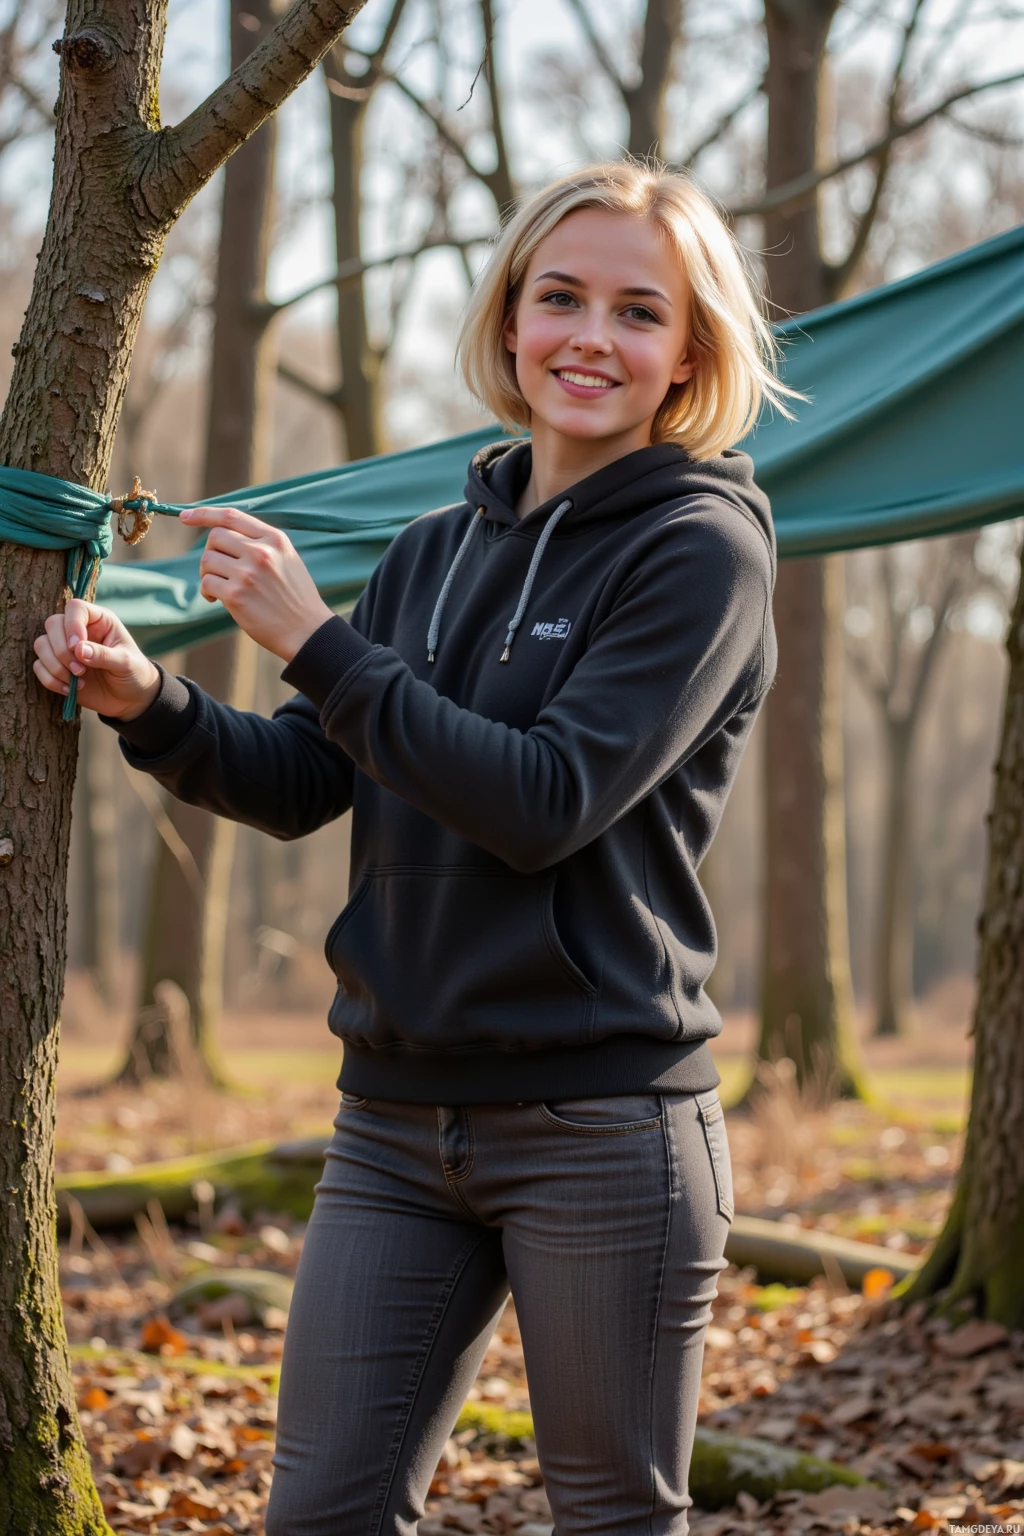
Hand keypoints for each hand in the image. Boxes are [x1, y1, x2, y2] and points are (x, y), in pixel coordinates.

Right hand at [33, 600, 160, 719]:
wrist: (130, 699)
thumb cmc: (134, 673)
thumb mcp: (125, 663)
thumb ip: (104, 655)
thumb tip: (78, 650)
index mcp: (99, 620)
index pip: (75, 608)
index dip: (72, 625)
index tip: (77, 647)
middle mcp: (79, 630)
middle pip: (52, 624)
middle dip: (62, 650)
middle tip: (81, 670)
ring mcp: (65, 648)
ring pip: (41, 644)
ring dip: (55, 666)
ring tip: (78, 680)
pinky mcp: (57, 667)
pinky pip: (38, 666)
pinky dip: (50, 679)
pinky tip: (69, 690)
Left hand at [182, 504, 332, 662]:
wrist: (306, 631)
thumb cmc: (295, 597)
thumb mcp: (287, 559)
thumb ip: (261, 543)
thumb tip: (223, 533)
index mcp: (275, 539)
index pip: (232, 516)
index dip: (204, 513)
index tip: (185, 516)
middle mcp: (261, 552)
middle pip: (216, 536)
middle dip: (212, 552)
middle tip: (219, 569)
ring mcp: (247, 574)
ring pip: (207, 559)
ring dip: (208, 572)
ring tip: (220, 586)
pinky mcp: (236, 596)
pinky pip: (207, 582)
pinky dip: (207, 591)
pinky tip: (216, 599)